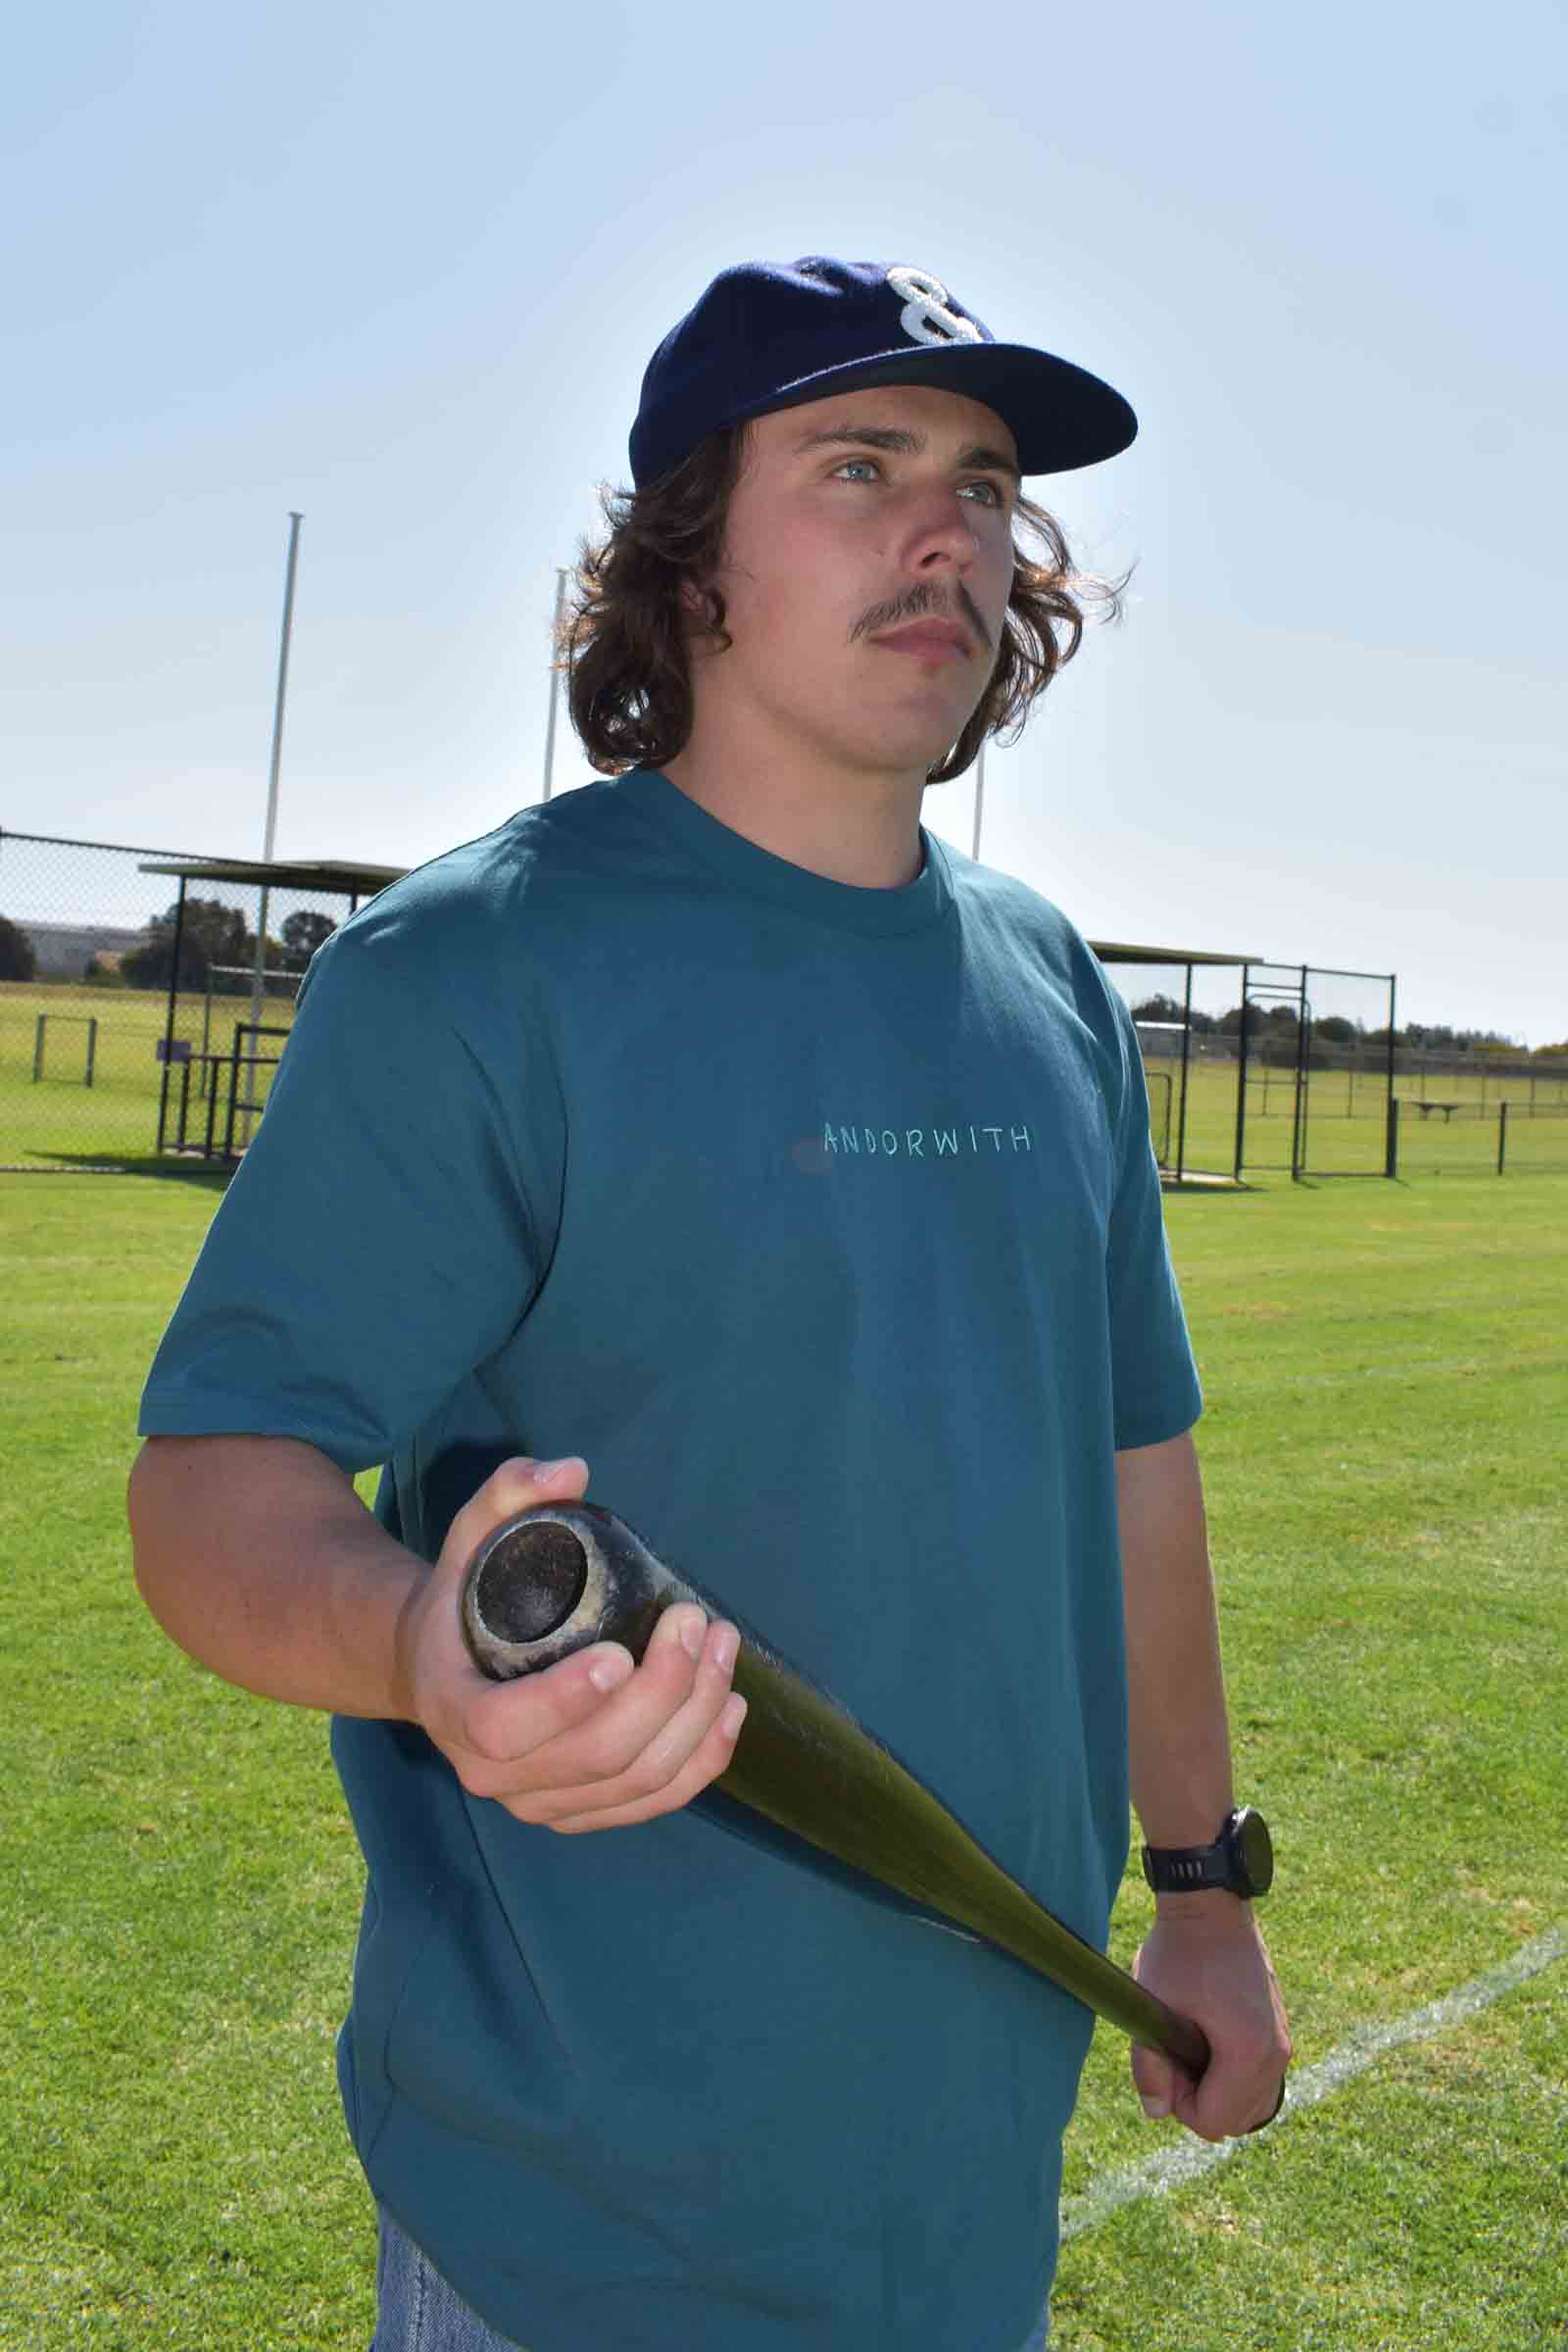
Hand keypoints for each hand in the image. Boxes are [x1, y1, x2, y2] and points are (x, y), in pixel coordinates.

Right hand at [401, 1455, 746, 1831]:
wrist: (443, 1666)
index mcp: (454, 1710)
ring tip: (722, 1649)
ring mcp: (541, 1802)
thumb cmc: (464, 1594)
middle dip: (662, 1692)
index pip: (505, 1728)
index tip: (620, 1652)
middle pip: (595, 1756)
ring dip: (694, 1719)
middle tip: (694, 1622)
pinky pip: (652, 1802)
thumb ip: (508, 1492)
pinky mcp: (581, 1812)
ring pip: (635, 1782)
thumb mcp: (470, 1536)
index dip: (565, 1700)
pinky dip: (702, 1762)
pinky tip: (729, 1709)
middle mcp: (493, 1774)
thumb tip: (570, 1472)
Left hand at [1130, 1900, 1291, 2141]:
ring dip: (1218, 2091)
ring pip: (1252, 2106)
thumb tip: (1156, 2113)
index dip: (1179, 2103)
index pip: (1214, 2123)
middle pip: (1236, 2122)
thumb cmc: (1179, 1952)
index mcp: (1249, 2053)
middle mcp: (1277, 2055)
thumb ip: (1149, 2066)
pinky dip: (1234, 2077)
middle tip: (1175, 2052)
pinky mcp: (1281, 2031)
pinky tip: (1208, 2040)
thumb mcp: (1154, 2007)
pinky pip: (1262, 2082)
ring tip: (1191, 2046)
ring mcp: (1284, 2043)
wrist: (1211, 1904)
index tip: (1164, 2062)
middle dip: (1199, 2100)